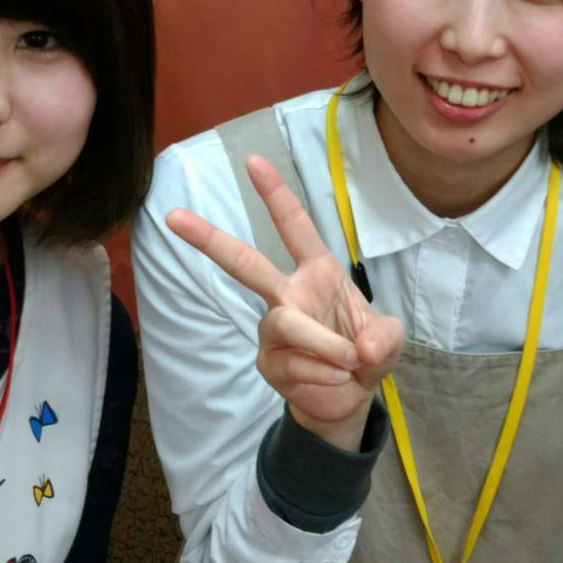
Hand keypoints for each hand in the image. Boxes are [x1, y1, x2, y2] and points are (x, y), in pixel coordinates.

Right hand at [166, 154, 404, 449]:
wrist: (349, 400)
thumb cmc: (365, 352)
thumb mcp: (388, 339)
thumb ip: (383, 338)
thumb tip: (361, 348)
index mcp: (317, 272)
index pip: (295, 227)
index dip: (276, 194)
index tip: (253, 162)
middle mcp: (288, 294)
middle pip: (245, 264)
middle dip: (210, 239)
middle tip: (173, 216)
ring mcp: (273, 329)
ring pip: (287, 324)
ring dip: (324, 345)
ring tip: (350, 363)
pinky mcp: (268, 362)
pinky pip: (292, 363)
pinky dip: (322, 374)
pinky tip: (337, 379)